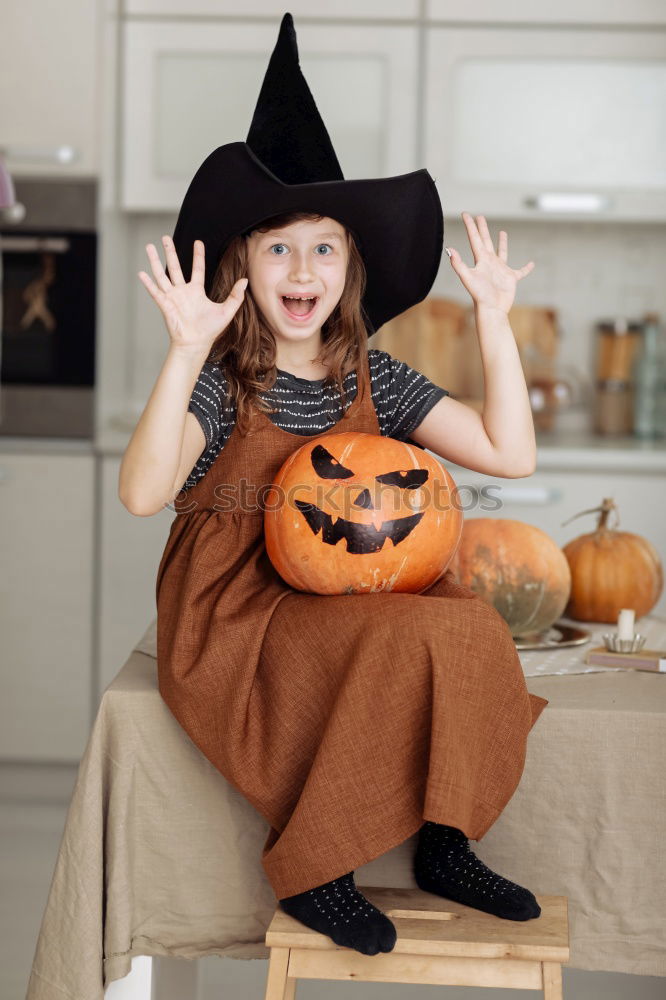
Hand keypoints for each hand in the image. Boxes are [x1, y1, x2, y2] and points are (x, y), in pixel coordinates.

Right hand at [138, 236, 247, 352]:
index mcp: (196, 291)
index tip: (198, 242)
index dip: (198, 255)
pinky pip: (155, 292)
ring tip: (149, 246)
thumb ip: (236, 295)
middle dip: (170, 251)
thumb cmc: (210, 330)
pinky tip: (141, 273)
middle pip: (175, 266)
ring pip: (162, 275)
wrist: (196, 344)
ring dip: (155, 261)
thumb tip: (245, 280)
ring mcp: (172, 297)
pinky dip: (148, 283)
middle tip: (165, 237)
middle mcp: (183, 291)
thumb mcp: (227, 311)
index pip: (197, 268)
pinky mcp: (165, 305)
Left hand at [446, 213, 534, 314]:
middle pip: (485, 241)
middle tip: (480, 216)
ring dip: (502, 243)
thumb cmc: (479, 295)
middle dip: (482, 228)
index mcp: (480, 260)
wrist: (492, 309)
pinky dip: (526, 268)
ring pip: (502, 252)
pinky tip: (532, 264)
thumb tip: (449, 249)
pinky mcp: (511, 279)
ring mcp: (500, 270)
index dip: (470, 226)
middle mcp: (489, 263)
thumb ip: (459, 264)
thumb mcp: (468, 278)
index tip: (466, 213)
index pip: (474, 239)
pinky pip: (520, 271)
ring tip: (503, 232)